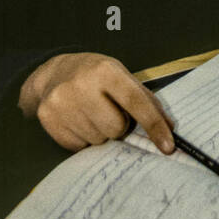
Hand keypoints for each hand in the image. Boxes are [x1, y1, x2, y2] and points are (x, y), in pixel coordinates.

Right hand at [18, 52, 174, 153]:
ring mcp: (61, 103)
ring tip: (91, 113)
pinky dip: (84, 138)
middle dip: (118, 126)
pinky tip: (78, 120)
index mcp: (105, 70)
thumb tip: (170, 129)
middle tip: (109, 111)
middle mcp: (81, 85)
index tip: (168, 147)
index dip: (154, 126)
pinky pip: (79, 146)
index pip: (136, 102)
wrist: (53, 73)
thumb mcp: (121, 76)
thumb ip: (146, 101)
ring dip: (100, 132)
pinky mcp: (48, 118)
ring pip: (98, 140)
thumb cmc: (95, 76)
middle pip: (116, 128)